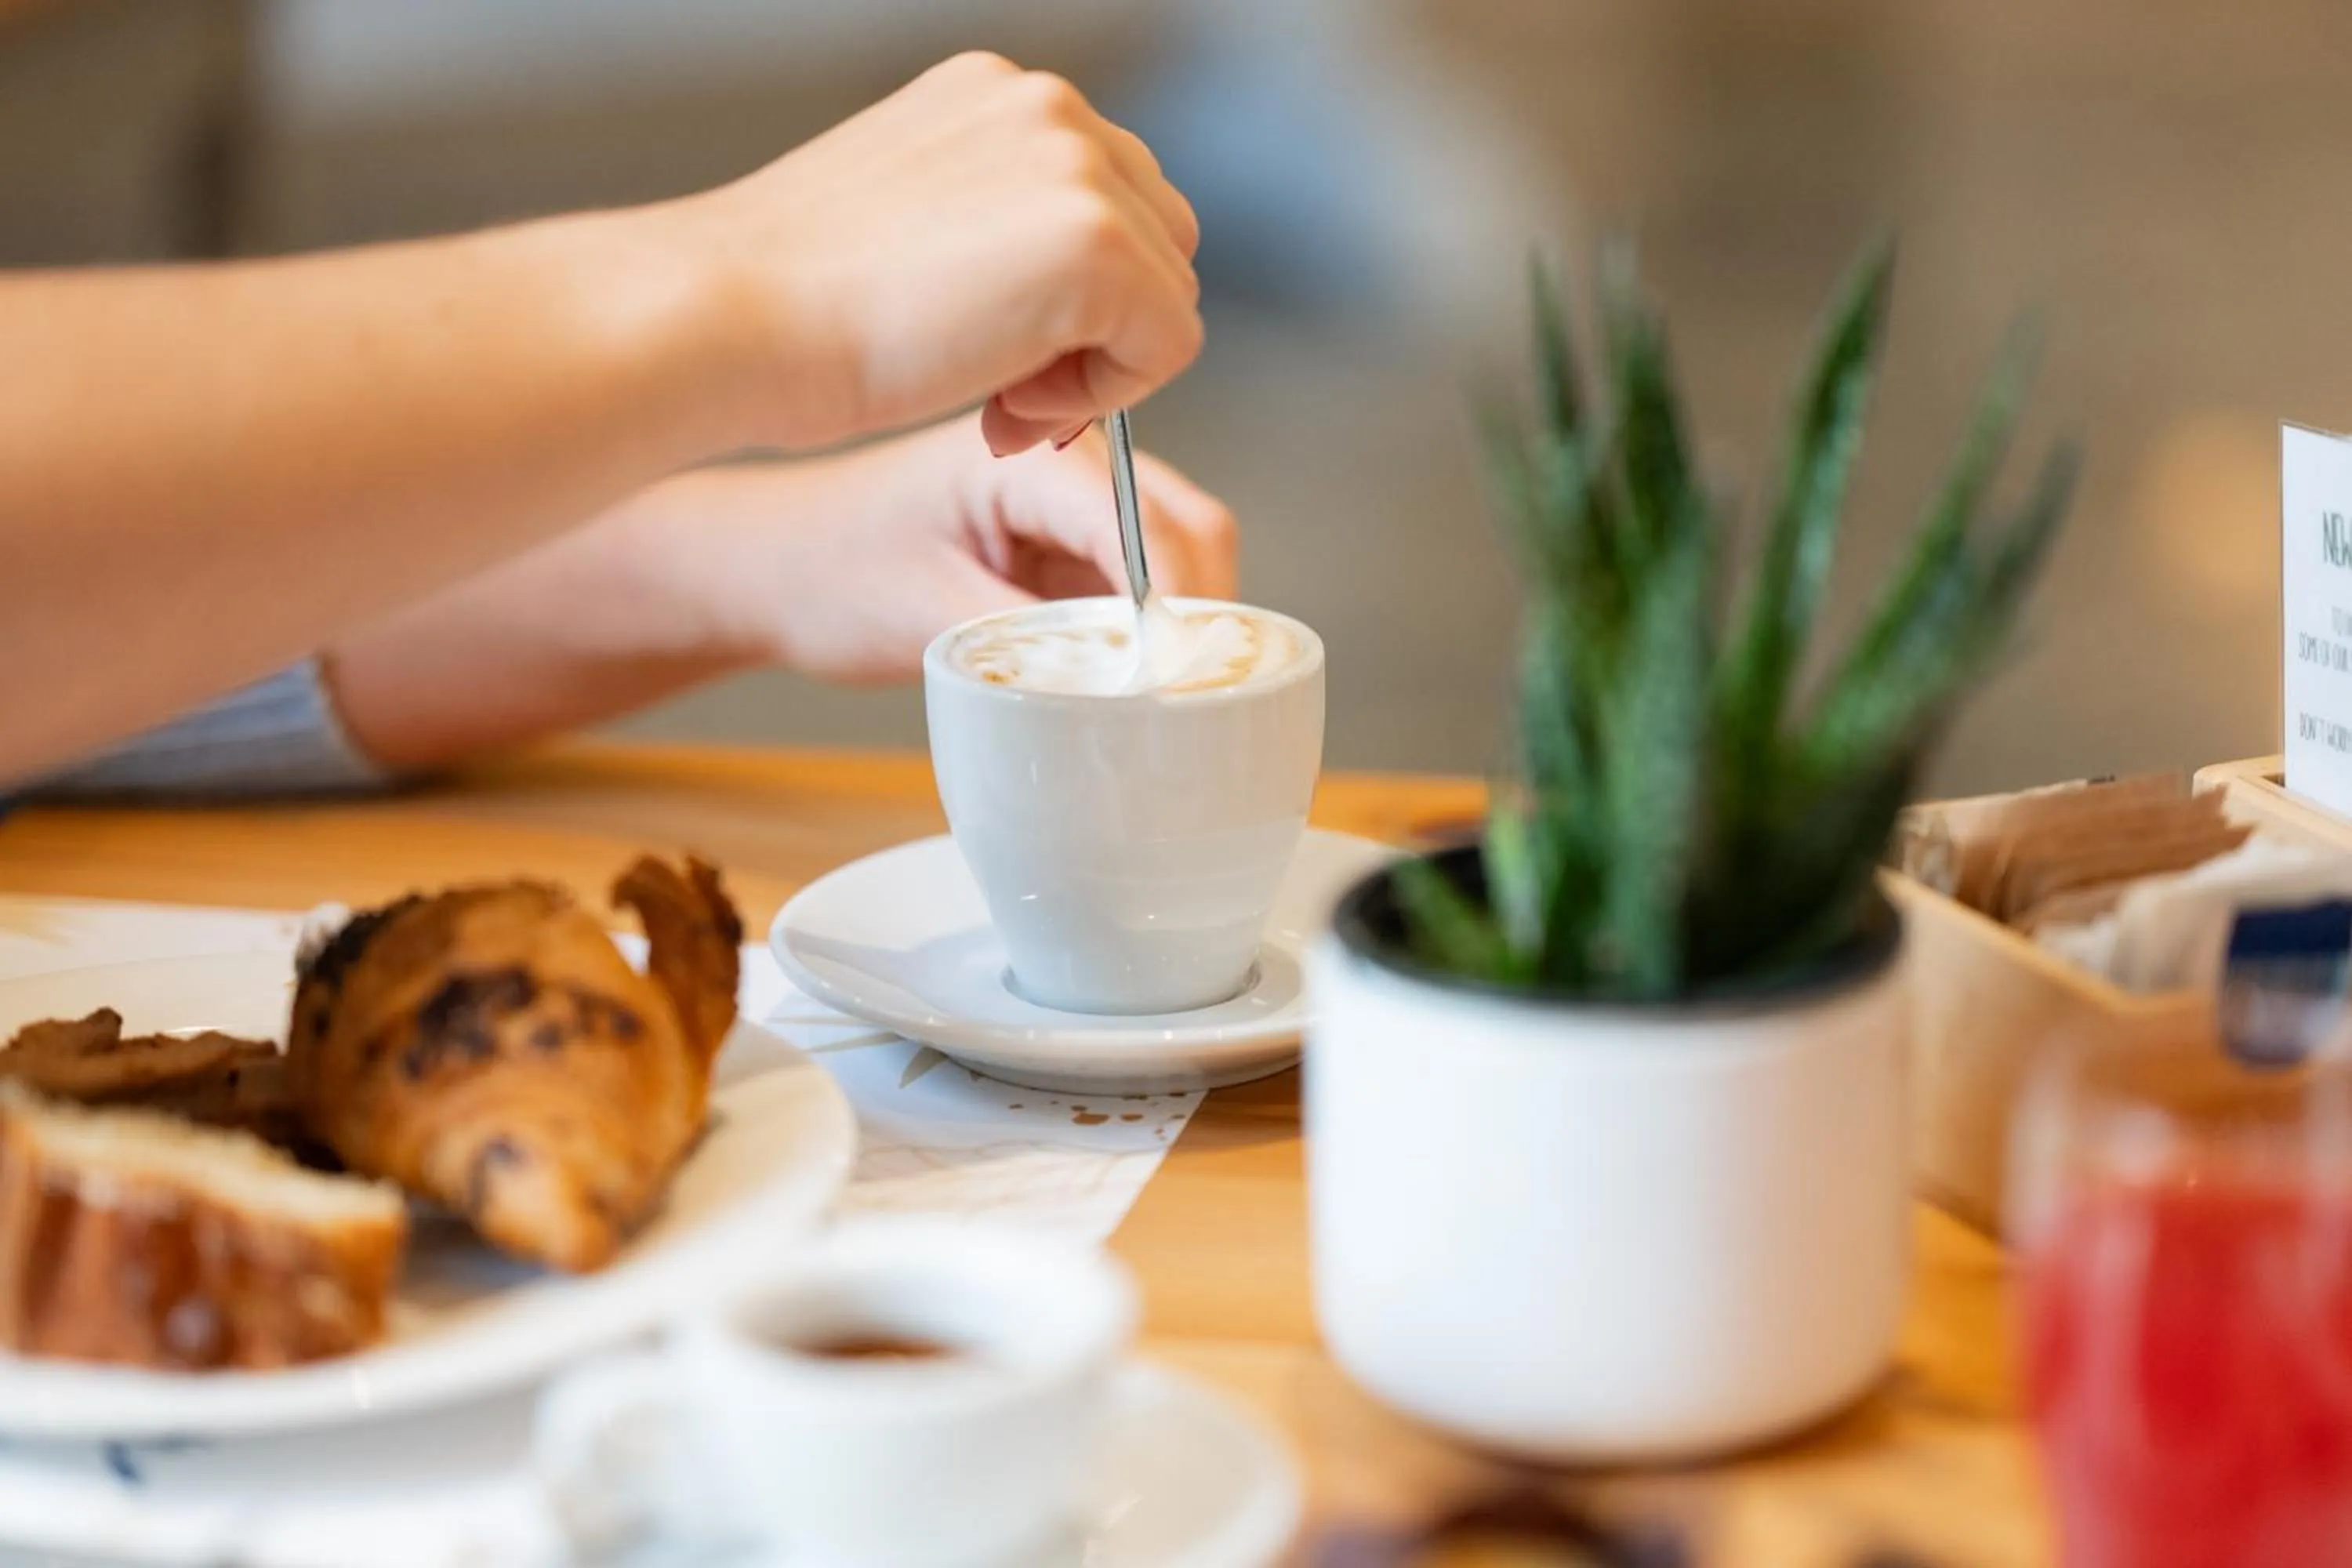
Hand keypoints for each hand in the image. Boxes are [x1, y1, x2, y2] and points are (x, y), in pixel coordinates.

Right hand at [661, 52, 1202, 454]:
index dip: (1074, 303)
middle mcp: (1049, 107)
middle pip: (1159, 241)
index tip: (995, 360)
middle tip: (1003, 395)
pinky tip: (1007, 401)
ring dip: (1098, 366)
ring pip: (1169, 295)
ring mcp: (1078, 166)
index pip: (1110, 202)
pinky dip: (1104, 396)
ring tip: (996, 397)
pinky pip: (1170, 345)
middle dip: (1100, 330)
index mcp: (998, 96)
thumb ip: (996, 236)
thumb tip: (1076, 308)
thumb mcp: (909, 229)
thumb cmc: (786, 303)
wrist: (727, 321)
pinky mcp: (1097, 244)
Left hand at [683, 414, 1238, 681]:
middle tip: (1179, 702)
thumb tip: (1124, 689)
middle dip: (1199, 615)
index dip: (1177, 608)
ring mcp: (1078, 503)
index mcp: (1031, 457)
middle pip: (1191, 529)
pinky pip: (1143, 588)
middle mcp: (1071, 462)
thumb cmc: (828, 571)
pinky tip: (1124, 681)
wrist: (775, 567)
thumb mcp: (925, 617)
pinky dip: (1148, 636)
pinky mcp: (1072, 545)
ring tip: (1152, 697)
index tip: (1172, 685)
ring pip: (1181, 558)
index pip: (1148, 525)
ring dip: (1179, 627)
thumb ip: (1034, 647)